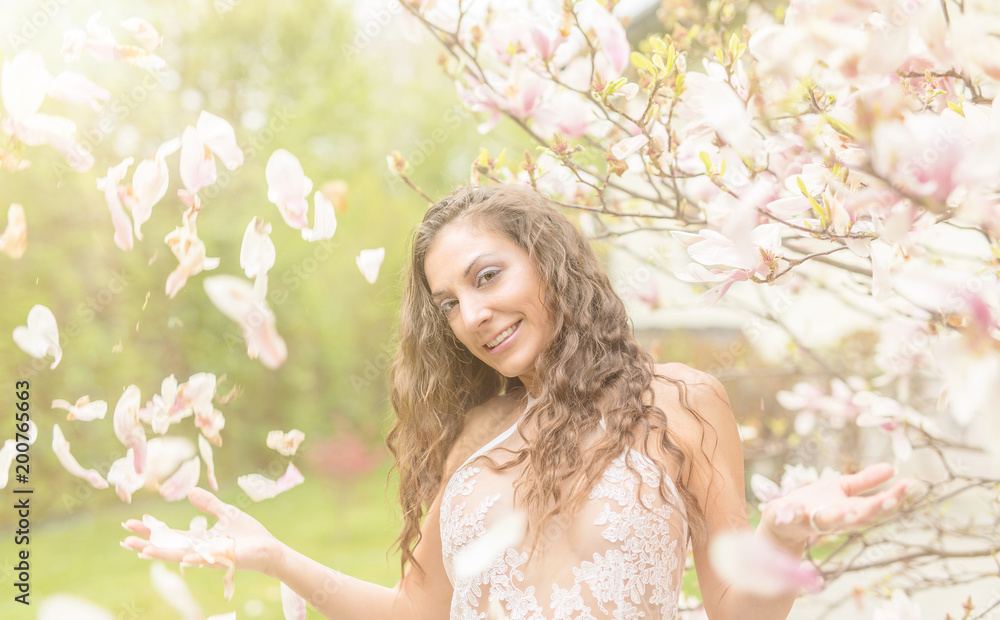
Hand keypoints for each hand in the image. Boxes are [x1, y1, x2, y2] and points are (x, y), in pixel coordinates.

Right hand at [121, 487, 283, 577]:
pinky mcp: (227, 558)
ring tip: (144, 550)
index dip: (151, 531)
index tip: (132, 524)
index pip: (170, 535)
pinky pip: (210, 559)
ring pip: (184, 555)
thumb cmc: (247, 533)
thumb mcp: (226, 513)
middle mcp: (201, 550)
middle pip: (169, 547)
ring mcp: (212, 556)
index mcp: (199, 539)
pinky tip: (184, 557)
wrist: (268, 548)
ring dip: (164, 553)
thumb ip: (209, 504)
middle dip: (147, 544)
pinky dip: (197, 558)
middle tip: (125, 540)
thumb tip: (190, 491)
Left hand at [759, 462, 910, 547]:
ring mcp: (814, 519)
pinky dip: (795, 514)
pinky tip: (796, 508)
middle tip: (890, 500)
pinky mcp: (791, 518)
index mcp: (851, 510)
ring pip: (831, 522)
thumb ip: (866, 481)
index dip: (893, 497)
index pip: (876, 505)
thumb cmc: (817, 502)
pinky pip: (794, 517)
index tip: (910, 484)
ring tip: (851, 511)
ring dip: (842, 517)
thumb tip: (893, 468)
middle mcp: (837, 518)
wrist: (784, 519)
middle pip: (860, 516)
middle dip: (875, 509)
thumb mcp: (843, 488)